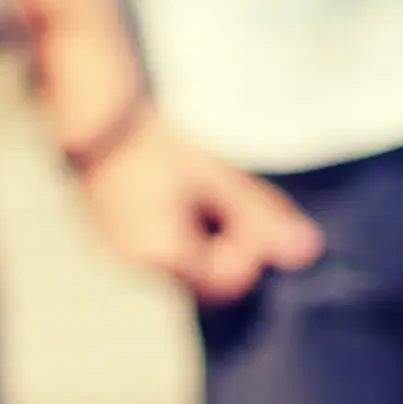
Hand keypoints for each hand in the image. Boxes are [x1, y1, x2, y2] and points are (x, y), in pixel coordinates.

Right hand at [70, 104, 324, 305]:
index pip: (228, 283)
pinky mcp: (110, 240)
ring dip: (202, 237)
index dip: (247, 252)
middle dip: (226, 245)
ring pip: (181, 264)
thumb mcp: (217, 177)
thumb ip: (260, 217)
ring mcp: (119, 256)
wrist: (96, 120)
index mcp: (165, 257)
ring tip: (201, 190)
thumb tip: (306, 251)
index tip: (244, 209)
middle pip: (204, 279)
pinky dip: (177, 230)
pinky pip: (156, 250)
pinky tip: (176, 191)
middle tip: (227, 198)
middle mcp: (138, 268)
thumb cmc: (157, 145)